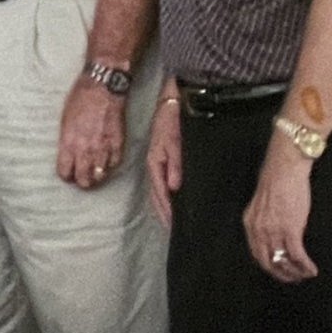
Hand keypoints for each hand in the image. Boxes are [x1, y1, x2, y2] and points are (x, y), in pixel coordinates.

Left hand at [56, 75, 126, 189]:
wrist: (102, 88)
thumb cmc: (80, 100)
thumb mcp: (64, 120)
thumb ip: (66, 140)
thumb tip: (67, 155)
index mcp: (69, 142)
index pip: (65, 171)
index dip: (65, 174)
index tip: (67, 172)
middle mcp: (86, 149)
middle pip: (84, 180)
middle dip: (81, 180)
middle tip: (81, 174)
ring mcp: (103, 148)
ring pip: (100, 176)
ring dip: (96, 174)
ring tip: (94, 169)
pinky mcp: (118, 144)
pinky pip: (114, 164)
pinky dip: (110, 164)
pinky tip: (106, 159)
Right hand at [145, 97, 181, 226]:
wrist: (174, 102)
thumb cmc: (173, 120)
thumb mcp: (175, 141)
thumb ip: (175, 164)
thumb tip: (174, 188)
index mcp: (155, 163)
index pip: (160, 193)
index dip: (166, 211)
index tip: (174, 227)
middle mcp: (155, 165)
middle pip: (157, 195)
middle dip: (163, 213)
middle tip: (174, 230)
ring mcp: (158, 162)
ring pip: (159, 190)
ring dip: (164, 206)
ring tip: (173, 221)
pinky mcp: (164, 158)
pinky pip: (164, 182)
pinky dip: (167, 195)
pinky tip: (175, 199)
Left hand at [244, 140, 316, 282]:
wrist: (284, 170)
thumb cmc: (276, 184)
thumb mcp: (262, 206)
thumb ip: (265, 222)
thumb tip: (275, 236)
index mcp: (250, 224)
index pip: (256, 253)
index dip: (268, 266)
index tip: (279, 272)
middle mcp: (258, 229)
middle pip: (267, 261)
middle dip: (280, 274)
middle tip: (293, 279)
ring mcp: (273, 230)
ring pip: (283, 261)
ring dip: (295, 272)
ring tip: (304, 275)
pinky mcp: (290, 229)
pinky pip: (297, 255)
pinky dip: (305, 265)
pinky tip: (312, 270)